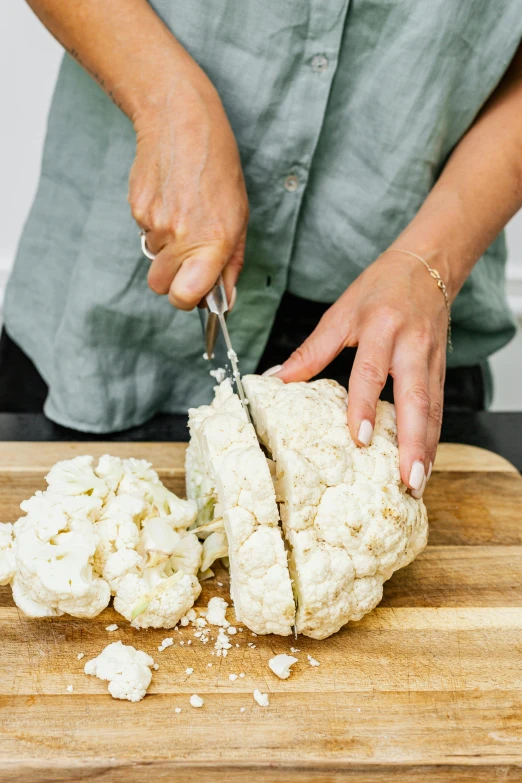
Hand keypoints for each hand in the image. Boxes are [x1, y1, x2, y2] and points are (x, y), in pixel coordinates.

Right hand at [128, 76, 247, 308]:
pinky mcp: (136, 208)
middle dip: (172, 277)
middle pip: (160, 285)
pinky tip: (170, 198)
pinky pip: (144, 232)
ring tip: (183, 213)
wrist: (181, 122)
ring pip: (153, 257)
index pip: (184, 296)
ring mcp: (154, 223)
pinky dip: (156, 223)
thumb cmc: (217, 167)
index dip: (186, 300)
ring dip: (166, 247)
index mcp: (212, 242)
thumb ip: (231, 263)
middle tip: (188, 254)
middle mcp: (181, 236)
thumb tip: (225, 297)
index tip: (193, 293)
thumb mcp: (239, 217)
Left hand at [274, 251, 450, 495]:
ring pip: (433, 409)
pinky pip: (439, 408)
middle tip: (408, 479)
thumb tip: (277, 379)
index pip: (371, 371)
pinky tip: (425, 463)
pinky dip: (433, 438)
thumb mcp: (341, 312)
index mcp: (381, 328)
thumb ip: (311, 350)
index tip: (361, 439)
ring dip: (427, 449)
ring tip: (417, 483)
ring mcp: (431, 359)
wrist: (426, 266)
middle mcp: (411, 346)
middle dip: (413, 442)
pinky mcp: (442, 369)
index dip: (365, 405)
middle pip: (416, 398)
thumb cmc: (380, 288)